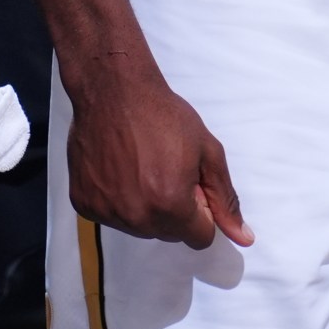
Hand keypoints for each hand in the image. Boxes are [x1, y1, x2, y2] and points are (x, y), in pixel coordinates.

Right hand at [65, 57, 252, 248]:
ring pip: (140, 228)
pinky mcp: (85, 204)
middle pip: (169, 234)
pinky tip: (118, 169)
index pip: (199, 237)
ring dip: (145, 207)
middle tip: (164, 169)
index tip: (190, 182)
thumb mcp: (207, 151)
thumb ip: (224, 198)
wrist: (113, 90)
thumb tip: (244, 238)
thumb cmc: (162, 115)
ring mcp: (107, 212)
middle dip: (173, 209)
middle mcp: (137, 217)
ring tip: (140, 166)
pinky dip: (118, 199)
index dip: (200, 209)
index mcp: (171, 206)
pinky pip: (111, 217)